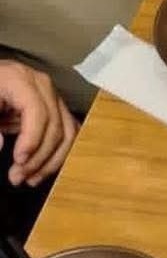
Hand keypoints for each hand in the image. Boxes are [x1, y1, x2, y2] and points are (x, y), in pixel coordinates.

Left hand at [0, 62, 78, 185]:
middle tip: (18, 176)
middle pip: (55, 125)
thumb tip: (1, 146)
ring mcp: (53, 96)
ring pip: (68, 132)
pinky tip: (45, 168)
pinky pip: (69, 133)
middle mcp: (42, 86)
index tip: (18, 160)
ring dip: (52, 160)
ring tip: (32, 178)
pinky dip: (60, 153)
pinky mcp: (57, 108)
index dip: (32, 139)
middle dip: (39, 156)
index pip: (38, 111)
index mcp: (19, 79)